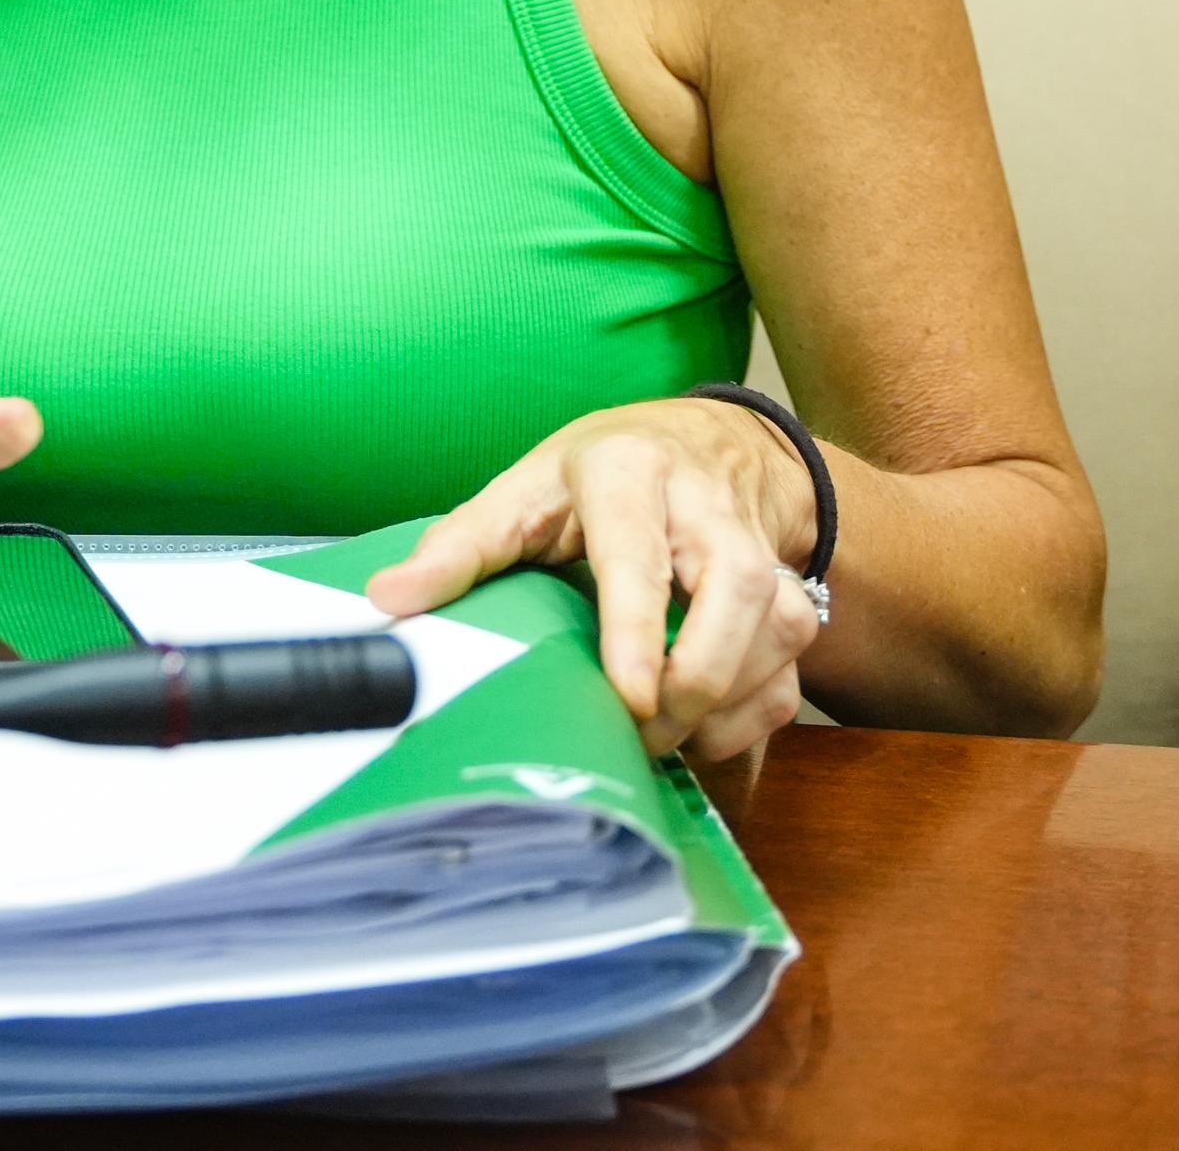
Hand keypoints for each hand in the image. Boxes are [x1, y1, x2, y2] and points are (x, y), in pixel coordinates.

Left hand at [366, 399, 823, 762]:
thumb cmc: (601, 473)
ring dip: (723, 706)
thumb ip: (460, 547)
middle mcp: (707, 506)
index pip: (639, 551)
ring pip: (778, 634)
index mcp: (629, 473)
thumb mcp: (523, 491)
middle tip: (639, 729)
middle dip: (696, 678)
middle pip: (737, 594)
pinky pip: (790, 673)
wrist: (709, 444)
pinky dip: (747, 719)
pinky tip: (699, 729)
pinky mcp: (792, 595)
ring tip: (659, 735)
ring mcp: (762, 549)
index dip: (638, 626)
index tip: (631, 696)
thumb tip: (387, 600)